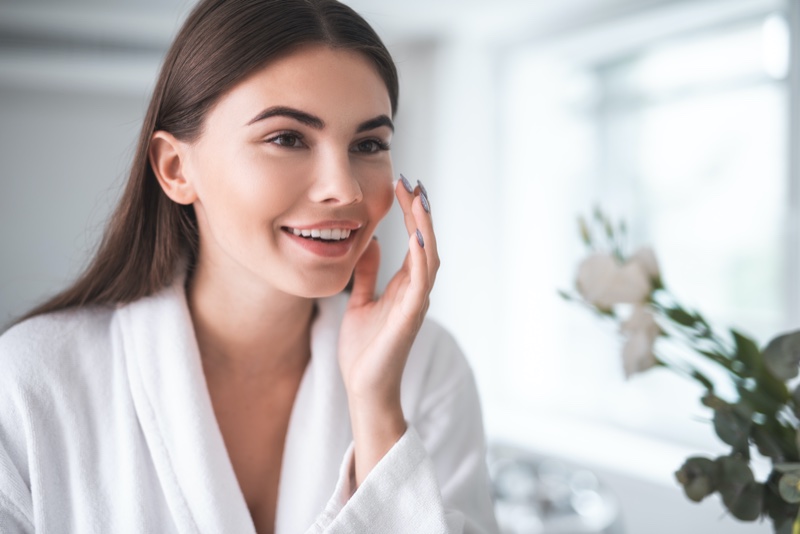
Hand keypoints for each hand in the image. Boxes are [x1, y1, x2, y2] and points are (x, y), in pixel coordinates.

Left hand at [337, 176, 438, 484]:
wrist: (364, 387)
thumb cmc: (364, 349)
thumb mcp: (361, 302)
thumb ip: (368, 275)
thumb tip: (368, 245)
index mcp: (404, 285)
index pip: (412, 240)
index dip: (409, 212)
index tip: (401, 185)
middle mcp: (415, 290)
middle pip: (425, 242)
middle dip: (420, 211)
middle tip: (412, 181)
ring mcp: (416, 303)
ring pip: (428, 257)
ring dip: (425, 226)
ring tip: (418, 198)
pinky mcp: (410, 317)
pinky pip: (421, 282)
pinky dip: (421, 258)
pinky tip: (416, 236)